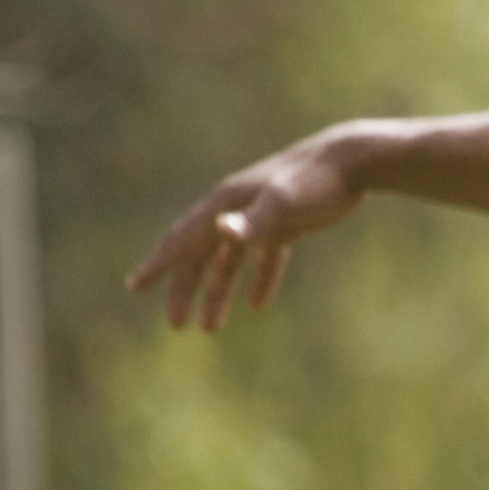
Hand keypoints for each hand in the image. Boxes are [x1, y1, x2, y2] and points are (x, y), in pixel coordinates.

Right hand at [125, 134, 366, 329]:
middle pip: (200, 258)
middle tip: (176, 326)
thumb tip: (223, 231)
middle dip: (186, 292)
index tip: (134, 287)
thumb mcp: (283, 202)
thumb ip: (255, 220)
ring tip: (211, 329)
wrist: (353, 160)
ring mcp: (259, 218)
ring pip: (228, 263)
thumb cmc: (316, 181)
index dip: (157, 265)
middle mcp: (235, 210)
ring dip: (218, 294)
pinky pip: (264, 259)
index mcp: (225, 204)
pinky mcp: (286, 224)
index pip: (182, 240)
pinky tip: (256, 305)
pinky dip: (259, 281)